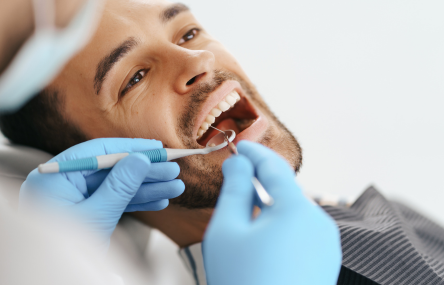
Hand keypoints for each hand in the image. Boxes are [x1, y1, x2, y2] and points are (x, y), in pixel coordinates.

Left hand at [20, 138, 183, 248]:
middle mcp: (64, 184)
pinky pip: (114, 202)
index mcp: (55, 177)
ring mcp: (75, 199)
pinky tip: (159, 201)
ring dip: (147, 188)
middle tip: (173, 170)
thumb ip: (120, 186)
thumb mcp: (96, 216)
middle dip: (145, 172)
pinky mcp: (87, 213)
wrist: (53, 283)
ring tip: (174, 188)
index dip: (131, 148)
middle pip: (112, 169)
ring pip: (117, 187)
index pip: (98, 152)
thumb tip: (141, 159)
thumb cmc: (65, 252)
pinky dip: (136, 202)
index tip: (157, 149)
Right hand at [204, 141, 341, 284]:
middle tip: (233, 185)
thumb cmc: (244, 282)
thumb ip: (234, 188)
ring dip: (267, 209)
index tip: (238, 143)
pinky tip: (261, 246)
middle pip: (284, 190)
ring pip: (292, 212)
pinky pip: (300, 232)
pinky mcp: (326, 261)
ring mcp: (327, 244)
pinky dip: (279, 228)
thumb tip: (239, 163)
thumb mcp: (228, 230)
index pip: (273, 167)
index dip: (253, 152)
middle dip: (258, 185)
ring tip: (243, 227)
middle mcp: (320, 222)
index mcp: (298, 209)